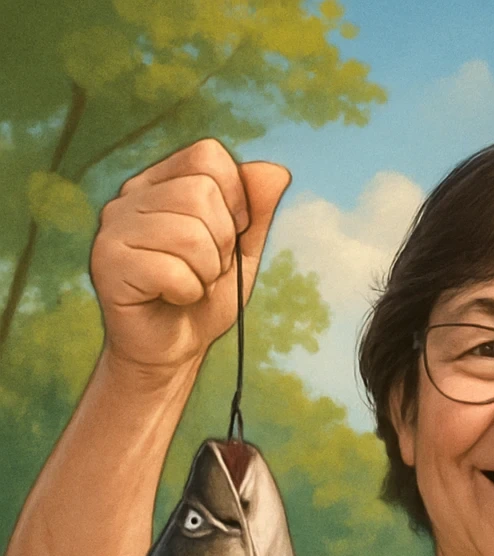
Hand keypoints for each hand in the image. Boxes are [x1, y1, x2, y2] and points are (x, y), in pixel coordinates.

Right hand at [90, 138, 290, 373]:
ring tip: (191, 286)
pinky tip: (172, 298)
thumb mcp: (240, 252)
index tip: (229, 238)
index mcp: (159, 183)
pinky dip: (188, 292)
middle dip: (221, 243)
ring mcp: (113, 228)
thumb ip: (257, 212)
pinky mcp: (107, 263)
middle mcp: (130, 197)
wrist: (170, 352)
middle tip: (206, 271)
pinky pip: (171, 270)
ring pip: (189, 232)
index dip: (235, 199)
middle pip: (201, 192)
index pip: (208, 157)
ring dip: (206, 272)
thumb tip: (277, 171)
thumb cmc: (202, 300)